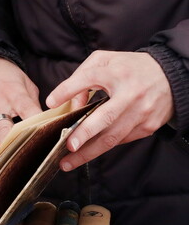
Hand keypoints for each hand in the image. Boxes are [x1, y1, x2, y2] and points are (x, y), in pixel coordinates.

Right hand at [0, 57, 42, 167]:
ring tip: (9, 177)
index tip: (51, 139)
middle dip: (17, 149)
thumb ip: (34, 103)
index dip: (39, 126)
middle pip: (5, 132)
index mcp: (13, 94)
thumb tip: (48, 124)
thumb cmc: (2, 76)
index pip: (28, 112)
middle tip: (31, 164)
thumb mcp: (23, 82)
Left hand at [46, 50, 173, 170]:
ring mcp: (141, 113)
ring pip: (112, 138)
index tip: (51, 102)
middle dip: (84, 134)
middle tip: (67, 146)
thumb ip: (82, 76)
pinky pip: (120, 141)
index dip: (68, 90)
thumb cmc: (130, 69)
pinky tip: (85, 154)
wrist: (172, 77)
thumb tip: (72, 106)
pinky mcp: (147, 127)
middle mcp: (130, 94)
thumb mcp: (106, 61)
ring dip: (87, 153)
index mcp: (117, 72)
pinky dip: (101, 148)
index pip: (89, 78)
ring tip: (66, 163)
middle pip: (105, 117)